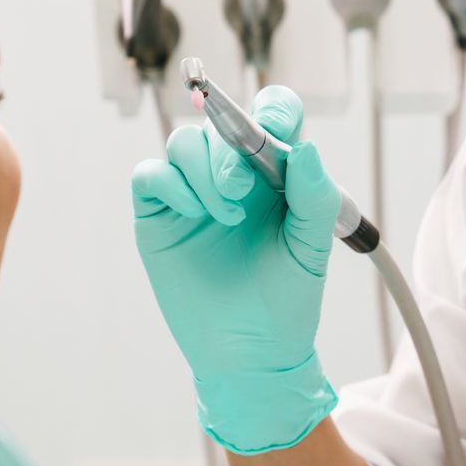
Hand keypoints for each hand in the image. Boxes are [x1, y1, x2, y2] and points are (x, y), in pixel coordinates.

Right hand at [130, 86, 341, 454]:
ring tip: (225, 215)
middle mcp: (232, 175)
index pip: (271, 115)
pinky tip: (194, 213)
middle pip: (220, 124)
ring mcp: (193, 194)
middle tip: (239, 190)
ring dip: (202, 169)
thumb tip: (306, 149)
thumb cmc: (287, 301)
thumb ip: (314, 197)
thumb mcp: (312, 248)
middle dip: (229, 149)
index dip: (271, 110)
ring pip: (184, 143)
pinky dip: (170, 183)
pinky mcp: (159, 217)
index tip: (272, 131)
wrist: (252, 354)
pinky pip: (150, 175)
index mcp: (275, 174)